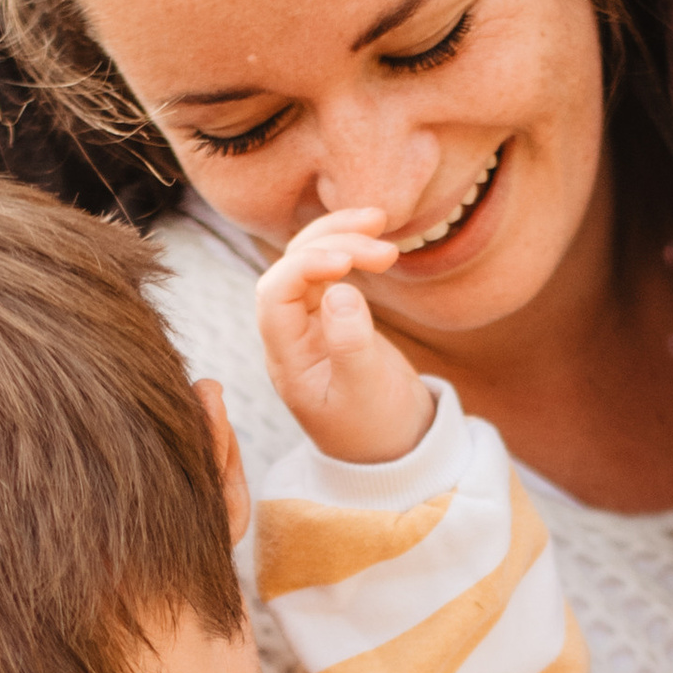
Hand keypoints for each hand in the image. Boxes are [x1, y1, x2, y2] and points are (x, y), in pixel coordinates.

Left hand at [258, 212, 435, 464]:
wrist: (397, 448)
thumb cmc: (378, 429)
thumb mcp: (368, 393)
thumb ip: (351, 345)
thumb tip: (339, 290)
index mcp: (287, 360)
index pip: (275, 296)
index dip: (305, 267)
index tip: (349, 262)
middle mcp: (290, 337)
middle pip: (290, 268)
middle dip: (332, 245)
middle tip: (384, 245)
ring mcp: (309, 325)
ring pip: (310, 262)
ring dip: (341, 237)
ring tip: (381, 223)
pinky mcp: (332, 317)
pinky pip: (330, 271)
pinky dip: (351, 248)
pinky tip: (377, 239)